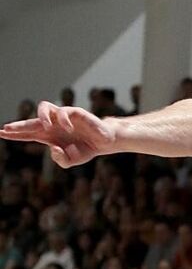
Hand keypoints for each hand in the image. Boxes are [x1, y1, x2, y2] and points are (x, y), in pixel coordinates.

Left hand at [0, 101, 115, 167]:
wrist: (105, 141)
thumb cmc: (85, 149)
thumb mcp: (71, 161)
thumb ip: (60, 160)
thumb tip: (54, 148)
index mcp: (48, 136)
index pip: (27, 133)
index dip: (14, 134)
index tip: (1, 133)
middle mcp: (52, 125)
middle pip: (30, 122)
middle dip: (18, 125)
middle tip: (6, 128)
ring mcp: (63, 117)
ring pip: (44, 108)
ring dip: (40, 117)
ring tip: (44, 127)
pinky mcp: (75, 112)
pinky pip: (64, 112)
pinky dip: (64, 121)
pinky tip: (68, 129)